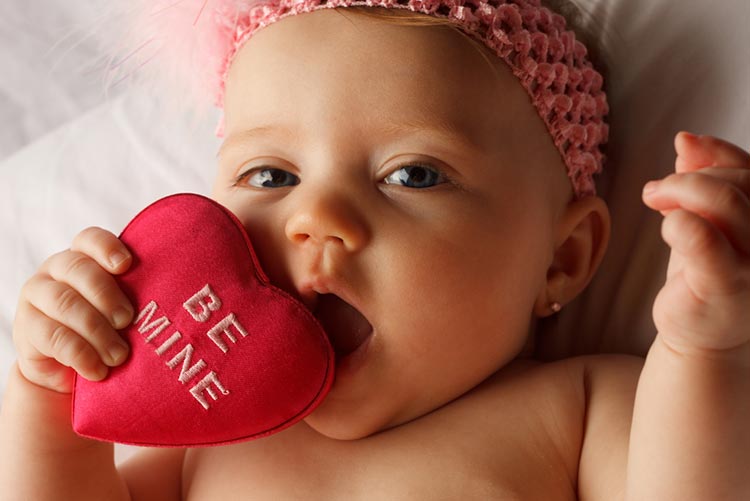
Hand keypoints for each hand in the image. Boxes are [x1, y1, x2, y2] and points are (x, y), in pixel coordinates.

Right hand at [12, 227, 133, 392]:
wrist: (70, 367)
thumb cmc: (109, 328)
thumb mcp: (122, 308)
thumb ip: (136, 295)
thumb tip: (173, 300)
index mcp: (84, 256)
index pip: (90, 239)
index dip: (106, 248)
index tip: (126, 265)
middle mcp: (57, 269)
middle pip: (78, 269)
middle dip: (106, 295)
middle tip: (127, 320)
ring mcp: (38, 296)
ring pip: (65, 302)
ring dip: (96, 331)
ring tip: (119, 355)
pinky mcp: (27, 327)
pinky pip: (53, 337)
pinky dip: (81, 355)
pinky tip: (98, 371)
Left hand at [642, 132, 749, 353]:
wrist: (704, 333)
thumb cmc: (708, 271)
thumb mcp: (709, 220)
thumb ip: (705, 180)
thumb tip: (687, 140)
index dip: (718, 152)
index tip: (685, 146)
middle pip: (738, 182)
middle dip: (689, 177)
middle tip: (655, 190)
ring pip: (723, 202)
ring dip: (679, 190)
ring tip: (653, 197)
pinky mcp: (727, 284)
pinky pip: (701, 237)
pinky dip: (678, 222)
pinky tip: (668, 226)